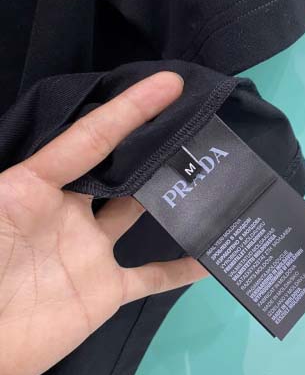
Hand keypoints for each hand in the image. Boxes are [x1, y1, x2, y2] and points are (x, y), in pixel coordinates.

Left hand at [0, 72, 207, 374]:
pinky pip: (151, 277)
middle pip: (122, 170)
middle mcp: (72, 211)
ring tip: (214, 172)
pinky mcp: (106, 289)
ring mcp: (92, 251)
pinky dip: (182, 268)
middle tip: (198, 122)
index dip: (129, 109)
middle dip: (154, 144)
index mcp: (40, 185)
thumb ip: (14, 183)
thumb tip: (62, 144)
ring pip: (142, 213)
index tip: (168, 85)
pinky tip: (212, 256)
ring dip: (174, 196)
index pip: (91, 138)